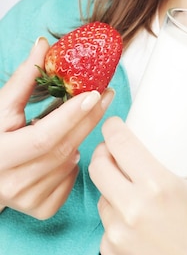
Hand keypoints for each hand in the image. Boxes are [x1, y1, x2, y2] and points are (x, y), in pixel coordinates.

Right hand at [0, 37, 113, 218]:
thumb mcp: (1, 109)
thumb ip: (24, 78)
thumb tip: (43, 44)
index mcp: (0, 154)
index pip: (44, 135)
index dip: (71, 115)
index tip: (94, 93)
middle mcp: (12, 182)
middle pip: (63, 148)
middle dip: (89, 119)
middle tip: (107, 94)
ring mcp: (27, 199)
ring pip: (70, 163)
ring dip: (79, 139)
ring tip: (75, 122)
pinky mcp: (40, 209)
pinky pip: (71, 181)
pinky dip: (74, 163)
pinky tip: (65, 151)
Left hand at [89, 117, 186, 254]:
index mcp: (157, 185)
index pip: (119, 143)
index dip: (112, 128)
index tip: (114, 124)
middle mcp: (132, 207)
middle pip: (98, 165)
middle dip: (104, 153)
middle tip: (115, 151)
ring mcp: (117, 232)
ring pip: (101, 195)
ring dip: (111, 187)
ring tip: (131, 190)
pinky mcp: (110, 252)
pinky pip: (105, 223)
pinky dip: (116, 217)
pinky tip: (135, 222)